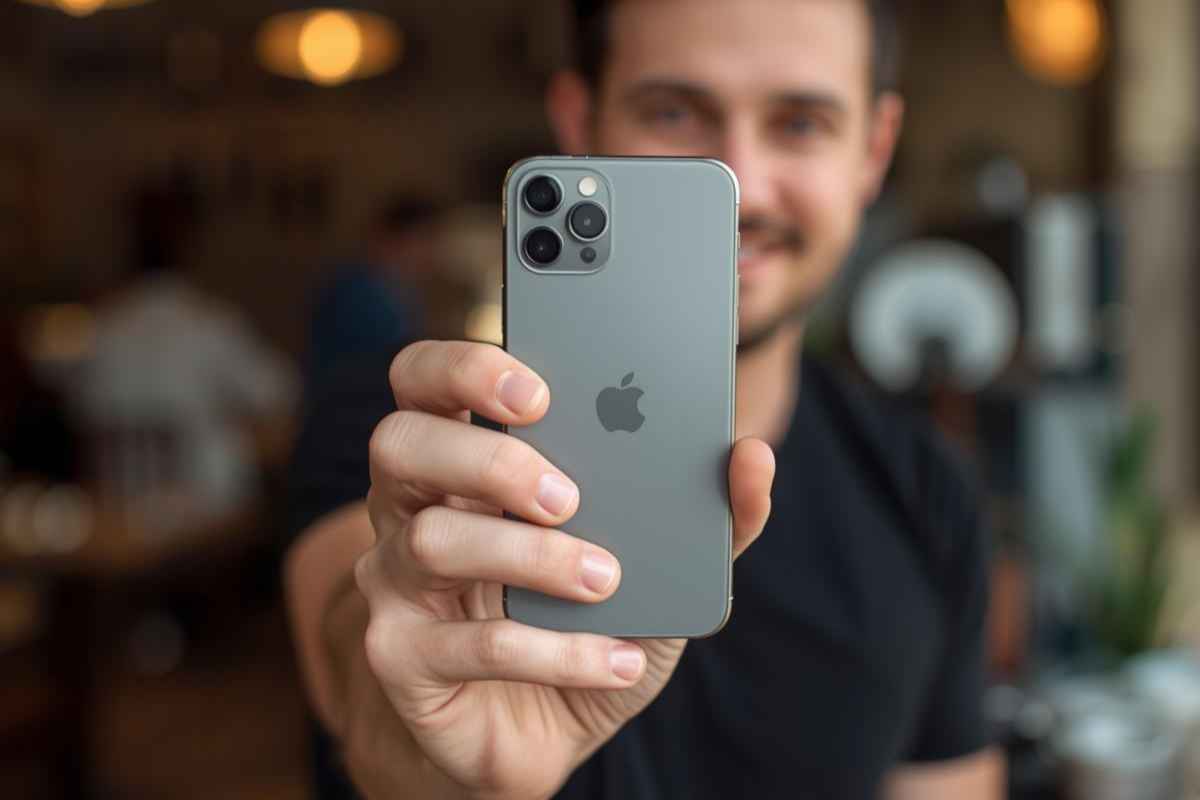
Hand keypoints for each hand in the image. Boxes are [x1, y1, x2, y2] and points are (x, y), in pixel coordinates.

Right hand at [354, 340, 774, 798]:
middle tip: (568, 495)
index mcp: (464, 459)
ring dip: (532, 558)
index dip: (465, 367)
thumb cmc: (588, 625)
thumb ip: (704, 513)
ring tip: (605, 578)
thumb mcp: (657, 568)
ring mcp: (395, 581)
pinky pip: (473, 643)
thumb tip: (753, 454)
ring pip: (433, 540)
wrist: (540, 732)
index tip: (541, 391)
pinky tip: (619, 659)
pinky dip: (560, 651)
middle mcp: (413, 507)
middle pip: (400, 441)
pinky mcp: (400, 658)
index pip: (426, 378)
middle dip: (489, 457)